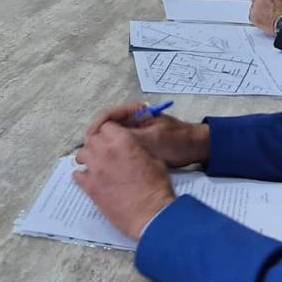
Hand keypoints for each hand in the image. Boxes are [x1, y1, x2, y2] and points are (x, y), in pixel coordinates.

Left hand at [73, 123, 175, 239]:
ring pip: (82, 154)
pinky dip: (81, 175)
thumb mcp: (153, 159)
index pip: (107, 126)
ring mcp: (96, 169)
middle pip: (93, 138)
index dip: (109, 132)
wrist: (151, 214)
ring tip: (95, 165)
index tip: (112, 139)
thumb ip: (137, 148)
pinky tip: (89, 178)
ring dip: (88, 157)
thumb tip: (129, 147)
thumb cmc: (156, 188)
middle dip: (98, 144)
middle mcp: (106, 151)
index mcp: (123, 141)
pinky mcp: (90, 187)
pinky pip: (77, 175)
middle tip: (104, 153)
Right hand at [84, 103, 209, 167]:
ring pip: (110, 141)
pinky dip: (111, 157)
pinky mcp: (137, 147)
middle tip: (86, 155)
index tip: (89, 141)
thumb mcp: (153, 139)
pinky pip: (119, 151)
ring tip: (92, 164)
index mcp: (134, 113)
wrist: (196, 149)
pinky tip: (106, 169)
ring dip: (101, 151)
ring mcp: (133, 135)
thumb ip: (130, 138)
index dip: (95, 128)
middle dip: (94, 141)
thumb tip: (106, 143)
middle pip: (105, 129)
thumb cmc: (177, 140)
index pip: (107, 116)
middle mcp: (131, 122)